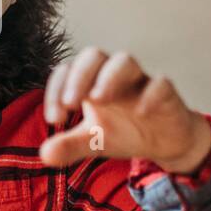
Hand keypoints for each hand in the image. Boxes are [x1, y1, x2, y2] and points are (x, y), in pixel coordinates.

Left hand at [39, 48, 210, 172]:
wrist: (165, 142)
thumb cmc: (124, 132)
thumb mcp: (93, 141)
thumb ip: (69, 145)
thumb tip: (44, 154)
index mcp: (90, 83)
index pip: (67, 70)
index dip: (56, 89)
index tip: (54, 119)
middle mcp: (113, 76)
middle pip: (94, 55)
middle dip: (79, 75)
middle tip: (71, 102)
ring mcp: (140, 81)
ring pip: (125, 61)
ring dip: (109, 77)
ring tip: (97, 99)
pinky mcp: (166, 93)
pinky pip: (160, 84)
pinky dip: (150, 94)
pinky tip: (141, 112)